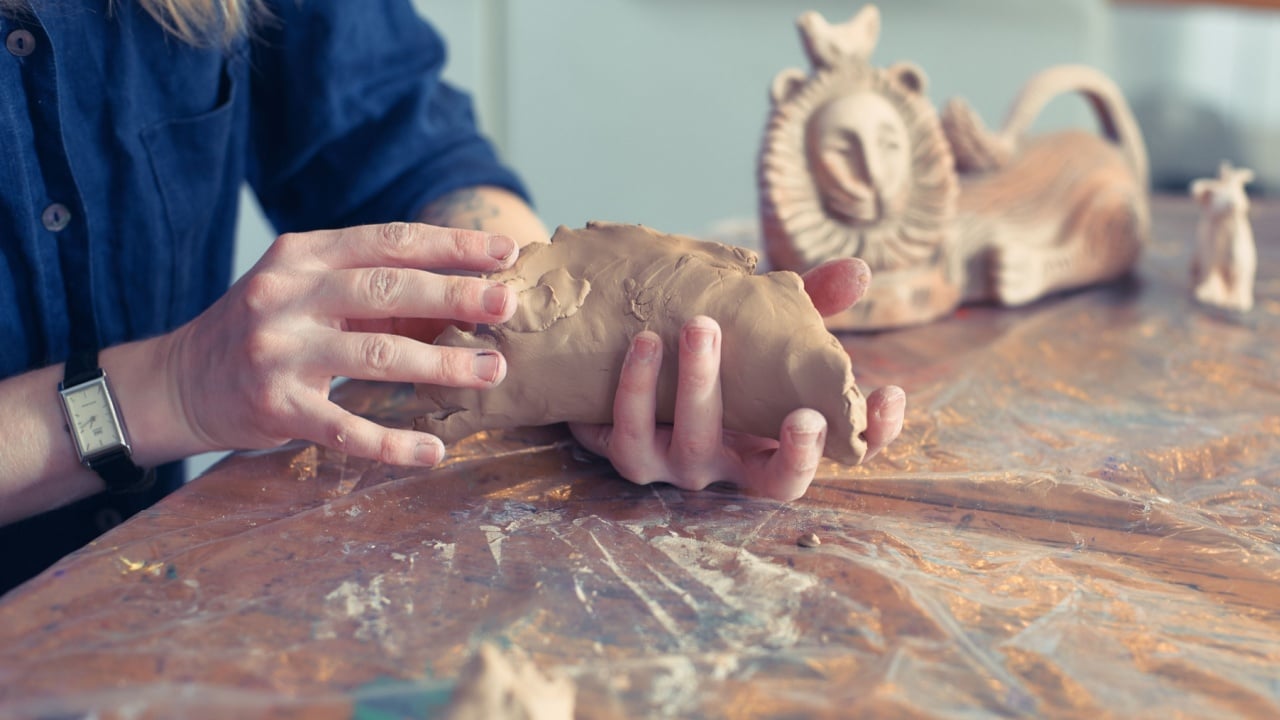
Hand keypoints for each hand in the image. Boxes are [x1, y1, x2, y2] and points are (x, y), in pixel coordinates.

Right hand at [166, 222, 519, 465]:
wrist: (181, 381)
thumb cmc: (268, 329)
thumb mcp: (310, 292)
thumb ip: (375, 291)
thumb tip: (466, 298)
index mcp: (303, 256)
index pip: (389, 241)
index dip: (451, 246)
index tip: (505, 253)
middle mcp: (288, 296)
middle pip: (387, 291)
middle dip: (455, 297)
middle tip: (508, 307)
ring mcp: (279, 352)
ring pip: (377, 357)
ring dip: (443, 366)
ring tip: (492, 371)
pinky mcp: (275, 408)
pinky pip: (345, 428)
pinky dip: (392, 442)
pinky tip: (433, 449)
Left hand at [569, 257, 905, 500]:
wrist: (622, 365)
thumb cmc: (715, 353)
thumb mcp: (764, 330)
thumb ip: (809, 305)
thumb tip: (859, 270)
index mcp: (782, 438)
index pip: (845, 453)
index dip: (874, 434)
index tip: (889, 393)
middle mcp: (740, 464)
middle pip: (782, 480)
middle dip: (798, 450)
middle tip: (804, 411)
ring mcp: (685, 466)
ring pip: (696, 448)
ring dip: (702, 386)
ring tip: (700, 325)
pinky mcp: (633, 457)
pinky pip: (631, 438)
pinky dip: (636, 390)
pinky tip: (642, 343)